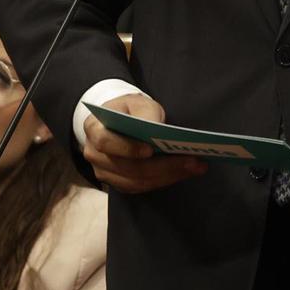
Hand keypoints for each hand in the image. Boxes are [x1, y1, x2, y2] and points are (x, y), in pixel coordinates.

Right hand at [80, 94, 206, 194]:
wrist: (119, 122)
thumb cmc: (129, 110)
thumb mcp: (137, 102)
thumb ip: (145, 112)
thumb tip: (157, 129)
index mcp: (94, 129)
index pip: (106, 142)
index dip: (128, 148)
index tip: (151, 150)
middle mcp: (94, 154)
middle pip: (127, 167)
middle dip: (162, 166)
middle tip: (192, 161)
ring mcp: (104, 172)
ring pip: (136, 181)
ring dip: (168, 176)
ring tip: (195, 167)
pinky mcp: (118, 183)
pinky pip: (140, 187)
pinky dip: (164, 181)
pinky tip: (183, 173)